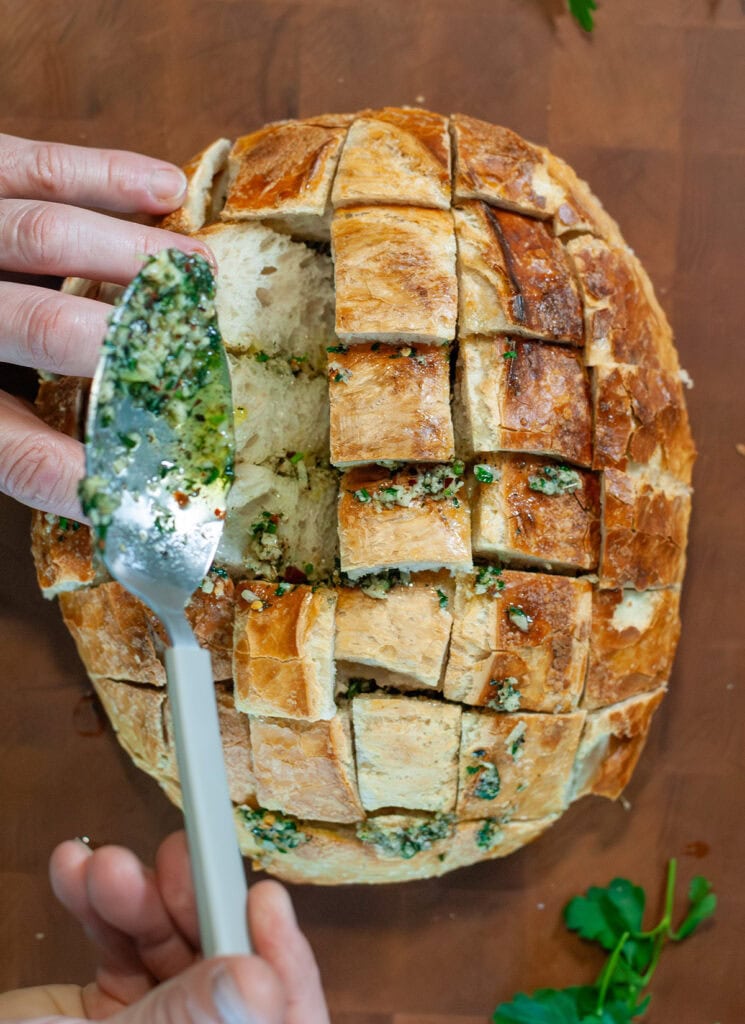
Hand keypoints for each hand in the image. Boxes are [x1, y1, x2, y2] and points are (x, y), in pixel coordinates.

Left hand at [0, 133, 213, 519]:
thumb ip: (24, 447)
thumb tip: (108, 494)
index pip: (9, 444)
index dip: (70, 470)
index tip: (141, 493)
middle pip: (39, 325)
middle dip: (126, 344)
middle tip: (196, 356)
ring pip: (45, 234)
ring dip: (136, 256)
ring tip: (202, 272)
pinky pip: (38, 166)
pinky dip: (109, 175)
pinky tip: (168, 189)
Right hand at [0, 831, 328, 1023]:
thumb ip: (182, 1018)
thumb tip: (259, 979)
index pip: (283, 1018)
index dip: (283, 960)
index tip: (264, 899)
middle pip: (223, 967)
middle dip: (198, 905)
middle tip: (177, 856)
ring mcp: (152, 1022)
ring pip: (169, 947)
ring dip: (137, 896)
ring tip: (102, 866)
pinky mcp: (111, 1009)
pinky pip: (121, 947)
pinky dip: (99, 907)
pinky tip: (75, 870)